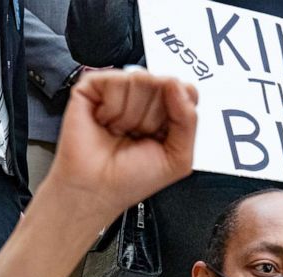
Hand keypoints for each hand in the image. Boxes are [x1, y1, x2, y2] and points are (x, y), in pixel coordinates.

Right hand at [47, 68, 197, 230]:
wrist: (96, 189)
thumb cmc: (131, 178)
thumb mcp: (178, 158)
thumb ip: (188, 120)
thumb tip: (176, 84)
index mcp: (166, 112)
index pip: (185, 89)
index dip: (177, 109)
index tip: (163, 132)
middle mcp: (144, 97)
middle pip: (163, 84)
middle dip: (152, 117)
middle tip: (137, 136)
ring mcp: (119, 90)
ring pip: (140, 80)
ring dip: (130, 115)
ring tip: (119, 132)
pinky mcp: (94, 86)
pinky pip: (115, 80)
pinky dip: (112, 108)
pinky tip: (105, 122)